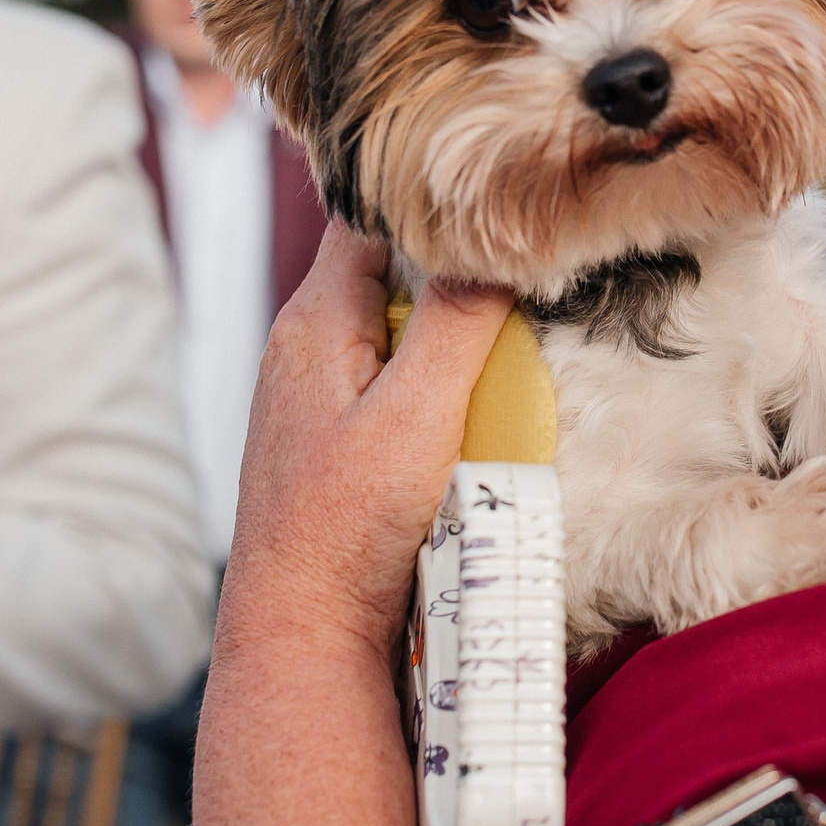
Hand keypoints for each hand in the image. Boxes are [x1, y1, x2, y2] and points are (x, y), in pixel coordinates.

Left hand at [229, 222, 511, 659]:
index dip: (431, 194)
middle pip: (390, 267)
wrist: (301, 634)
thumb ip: (454, 326)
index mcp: (313, 320)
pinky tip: (475, 403)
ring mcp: (317, 391)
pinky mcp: (336, 435)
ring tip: (513, 331)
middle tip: (524, 263)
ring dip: (450, 329)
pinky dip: (437, 379)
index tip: (497, 190)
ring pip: (395, 324)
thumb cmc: (343, 531)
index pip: (371, 213)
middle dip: (453, 265)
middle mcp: (306, 344)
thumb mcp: (416, 418)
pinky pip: (395, 378)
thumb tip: (491, 244)